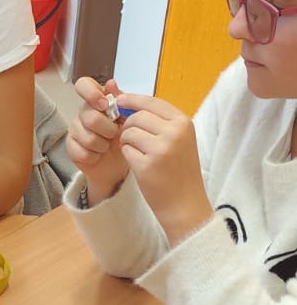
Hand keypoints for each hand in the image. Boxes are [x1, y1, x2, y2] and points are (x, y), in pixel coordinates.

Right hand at [66, 76, 128, 203]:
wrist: (117, 164)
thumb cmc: (122, 137)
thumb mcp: (128, 118)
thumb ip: (120, 100)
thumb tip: (111, 83)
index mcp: (96, 100)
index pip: (83, 85)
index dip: (91, 93)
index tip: (104, 105)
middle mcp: (83, 112)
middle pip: (90, 116)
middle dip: (107, 129)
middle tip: (114, 134)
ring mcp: (75, 129)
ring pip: (88, 137)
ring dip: (102, 145)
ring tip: (107, 146)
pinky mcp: (70, 147)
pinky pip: (82, 152)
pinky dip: (94, 156)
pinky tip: (98, 155)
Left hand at [115, 93, 213, 245]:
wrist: (185, 204)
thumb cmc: (179, 171)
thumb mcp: (179, 140)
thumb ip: (160, 122)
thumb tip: (128, 102)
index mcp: (183, 123)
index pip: (152, 101)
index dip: (133, 99)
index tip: (120, 100)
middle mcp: (174, 132)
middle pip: (136, 117)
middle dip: (128, 126)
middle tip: (131, 139)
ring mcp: (160, 149)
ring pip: (128, 133)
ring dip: (126, 142)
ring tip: (138, 154)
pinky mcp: (146, 165)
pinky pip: (125, 151)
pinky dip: (127, 156)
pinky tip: (139, 165)